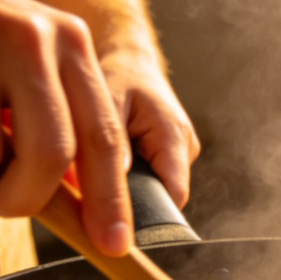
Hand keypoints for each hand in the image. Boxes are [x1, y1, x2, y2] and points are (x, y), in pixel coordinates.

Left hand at [98, 45, 200, 208]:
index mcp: (174, 135)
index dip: (146, 212)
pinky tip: (114, 165)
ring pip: (157, 190)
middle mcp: (185, 147)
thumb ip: (111, 140)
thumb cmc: (117, 76)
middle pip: (164, 197)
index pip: (173, 195)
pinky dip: (132, 179)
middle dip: (132, 199)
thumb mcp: (108, 100)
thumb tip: (113, 183)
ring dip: (130, 188)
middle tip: (95, 189)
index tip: (112, 217)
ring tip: (103, 169)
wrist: (130, 63)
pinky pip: (153, 180)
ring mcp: (180, 154)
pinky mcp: (170, 157)